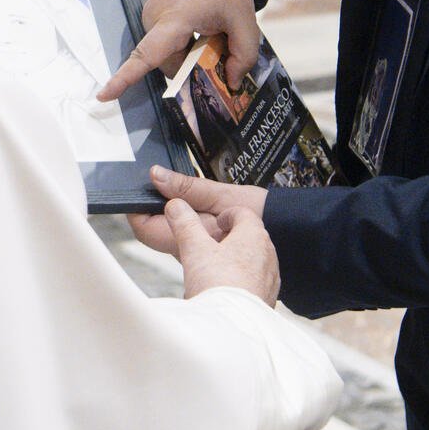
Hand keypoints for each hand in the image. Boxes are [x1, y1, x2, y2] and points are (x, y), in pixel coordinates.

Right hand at [98, 0, 258, 100]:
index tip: (103, 96)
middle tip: (219, 53)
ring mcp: (150, 15)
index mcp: (174, 18)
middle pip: (167, 63)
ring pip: (167, 54)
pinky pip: (165, 41)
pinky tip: (201, 31)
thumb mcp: (244, 19)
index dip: (125, 78)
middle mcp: (154, 18)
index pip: (146, 54)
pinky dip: (184, 44)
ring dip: (189, 55)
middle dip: (192, 68)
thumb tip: (231, 83)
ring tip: (211, 35)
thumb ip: (243, 55)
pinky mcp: (152, 14)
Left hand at [128, 165, 268, 253]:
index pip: (143, 227)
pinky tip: (202, 202)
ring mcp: (197, 253)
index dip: (136, 206)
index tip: (141, 184)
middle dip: (155, 203)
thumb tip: (155, 176)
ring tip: (185, 187)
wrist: (292, 235)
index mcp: (188, 240)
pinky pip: (187, 232)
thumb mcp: (223, 195)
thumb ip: (188, 187)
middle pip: (153, 228)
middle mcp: (188, 252)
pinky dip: (189, 215)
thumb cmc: (262, 216)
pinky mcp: (207, 249)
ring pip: (170, 228)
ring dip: (173, 208)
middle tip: (165, 178)